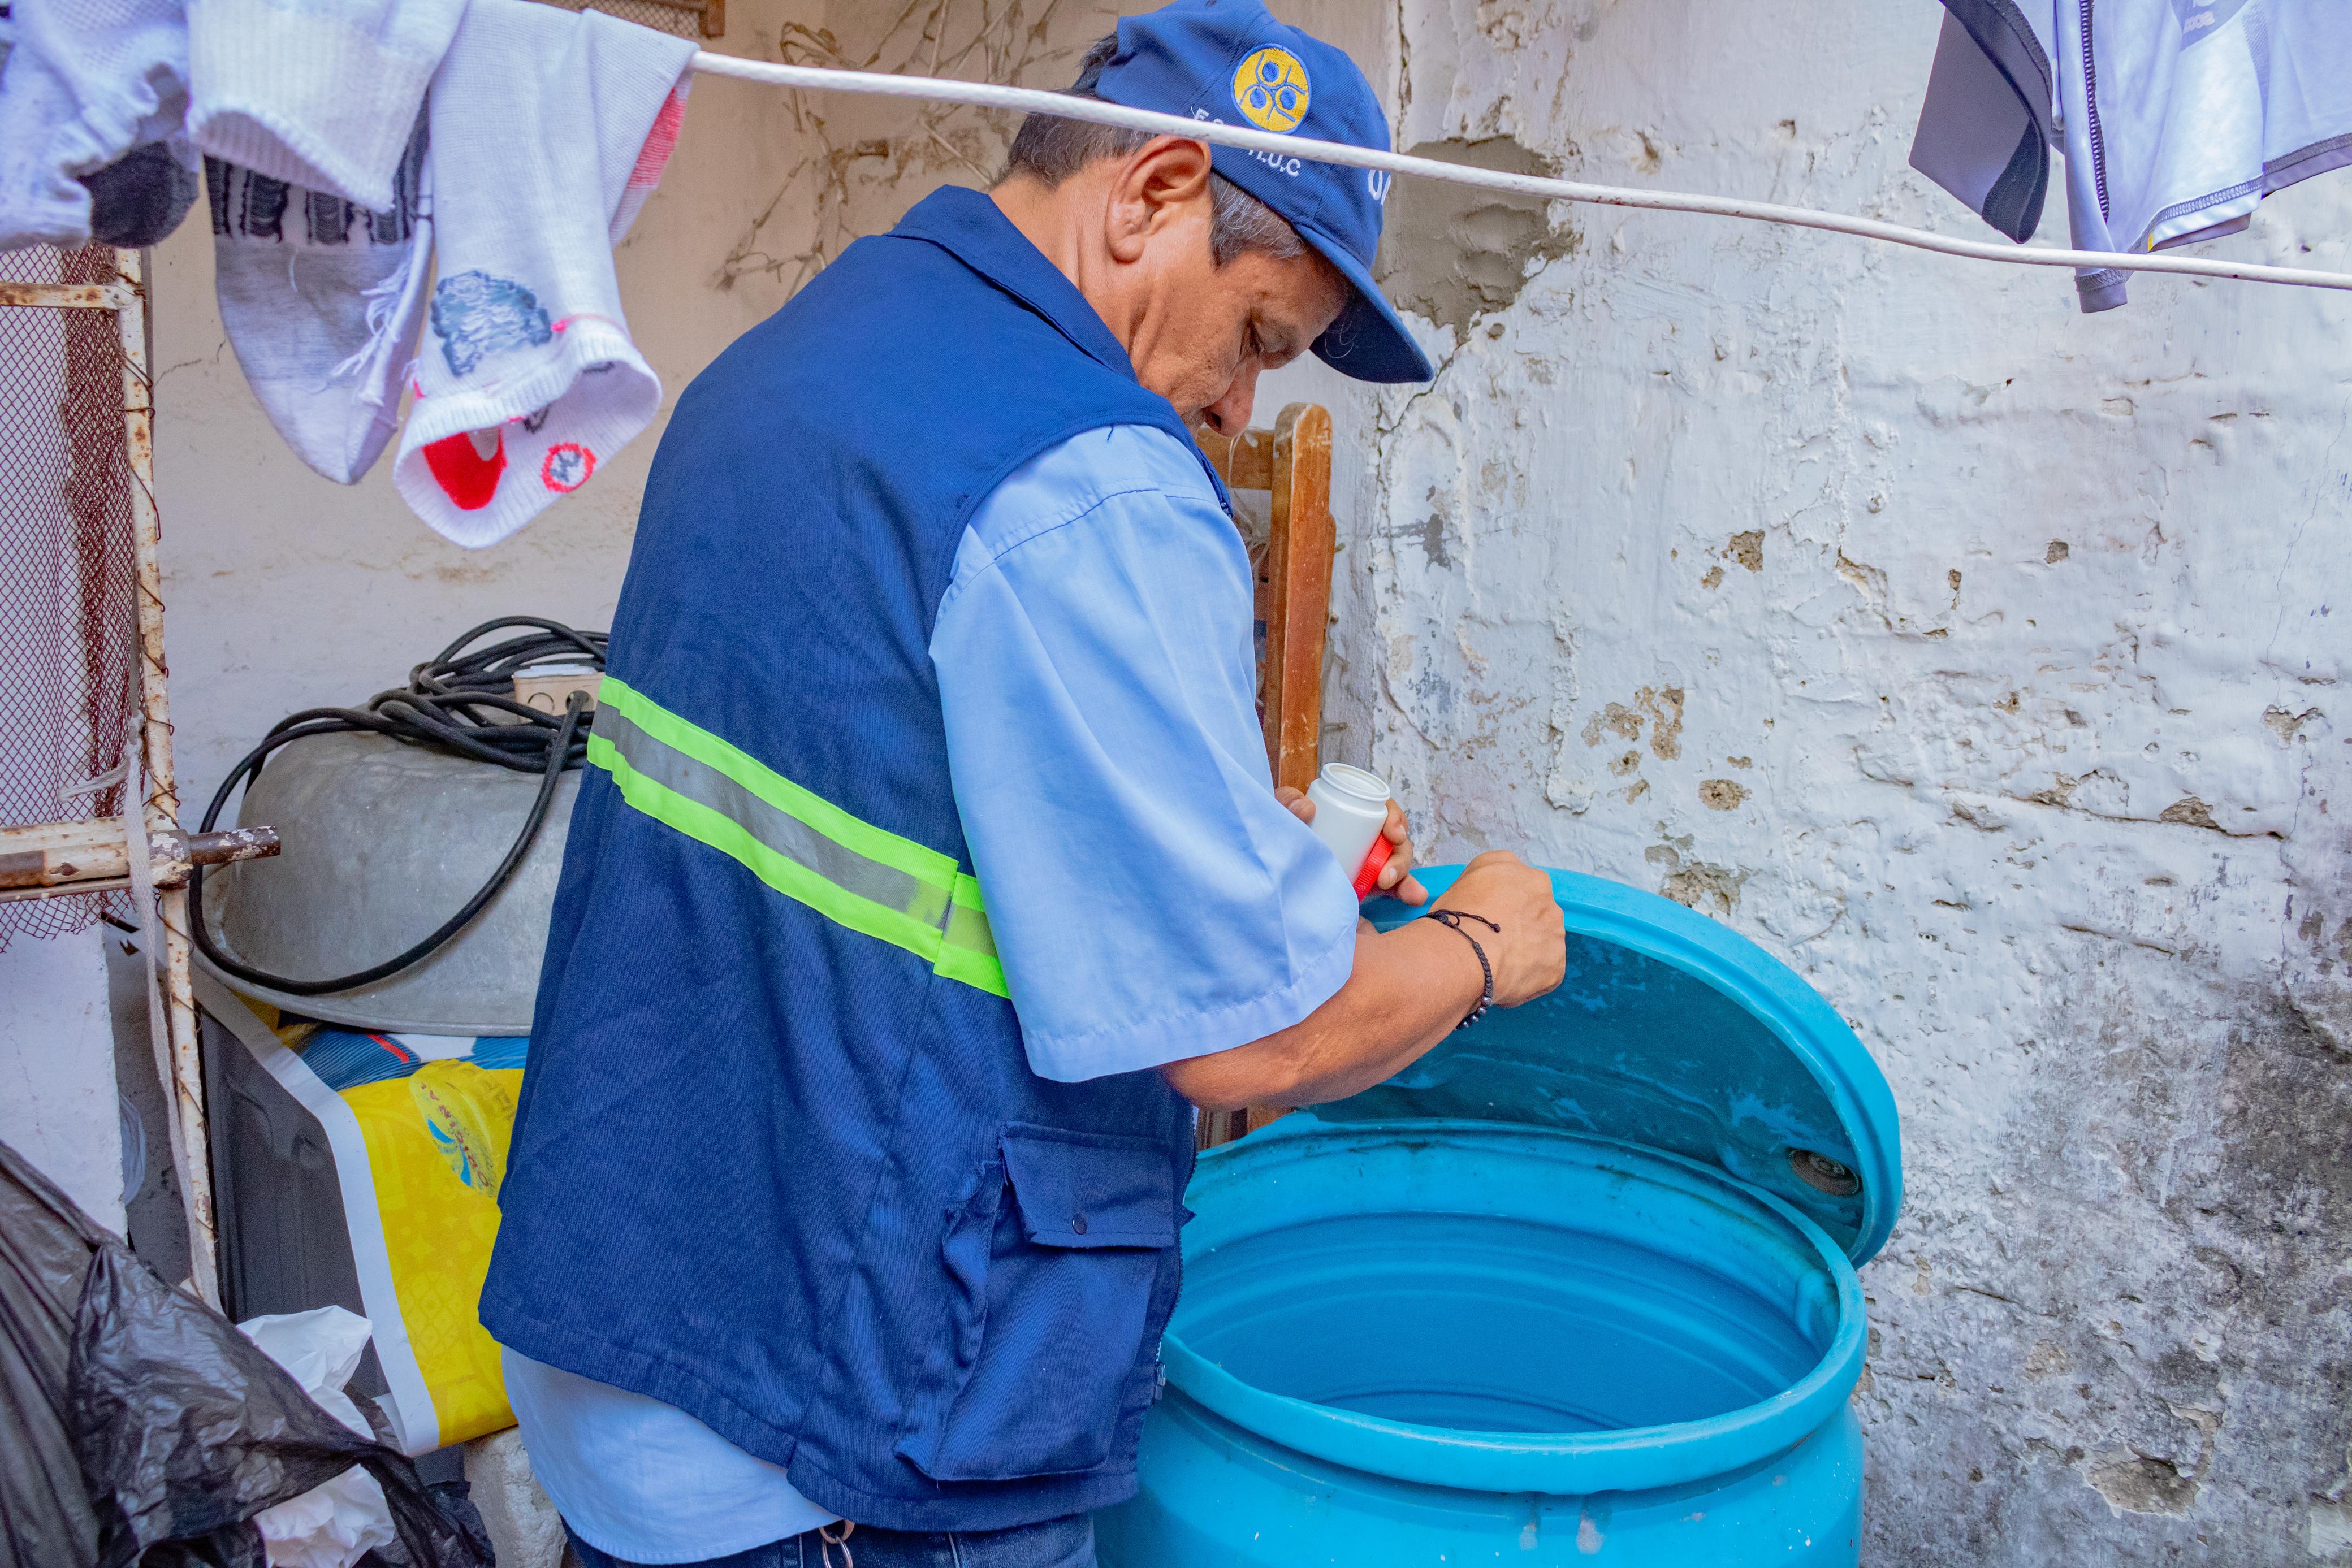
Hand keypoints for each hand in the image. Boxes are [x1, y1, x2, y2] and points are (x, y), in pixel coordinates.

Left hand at [1276, 787, 1427, 905]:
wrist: (1279, 876)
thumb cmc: (1285, 835)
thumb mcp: (1281, 815)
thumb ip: (1285, 803)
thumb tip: (1307, 808)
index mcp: (1353, 814)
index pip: (1384, 810)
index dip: (1394, 818)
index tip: (1392, 834)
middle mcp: (1367, 836)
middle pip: (1397, 841)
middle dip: (1399, 857)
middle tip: (1385, 876)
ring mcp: (1371, 861)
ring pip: (1399, 863)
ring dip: (1404, 876)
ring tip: (1388, 887)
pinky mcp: (1371, 884)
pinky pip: (1396, 887)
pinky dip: (1409, 892)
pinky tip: (1415, 898)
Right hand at [1432, 850, 1564, 1007]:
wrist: (1464, 955)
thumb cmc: (1452, 920)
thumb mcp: (1459, 887)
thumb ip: (1481, 889)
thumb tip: (1485, 906)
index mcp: (1512, 868)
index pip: (1511, 884)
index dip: (1497, 904)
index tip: (1485, 920)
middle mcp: (1541, 891)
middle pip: (1532, 909)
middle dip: (1518, 925)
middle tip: (1493, 943)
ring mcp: (1554, 928)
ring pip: (1542, 940)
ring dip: (1526, 950)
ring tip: (1498, 965)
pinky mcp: (1557, 962)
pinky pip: (1544, 971)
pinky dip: (1529, 977)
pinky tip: (1506, 980)